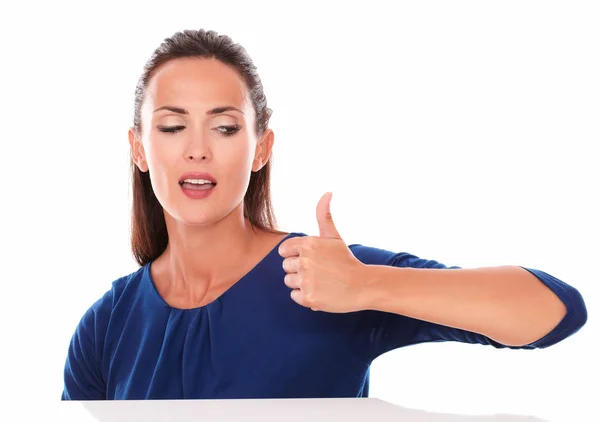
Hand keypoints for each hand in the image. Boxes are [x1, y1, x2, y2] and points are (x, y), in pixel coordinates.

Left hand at [278, 192, 367, 311]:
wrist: (362, 285)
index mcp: (308, 244)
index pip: (283, 250)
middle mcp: (305, 261)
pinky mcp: (308, 297)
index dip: (295, 255)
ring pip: (289, 281)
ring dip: (301, 283)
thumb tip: (328, 192)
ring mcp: (306, 280)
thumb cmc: (346, 260)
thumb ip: (324, 215)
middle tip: (319, 271)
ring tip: (320, 282)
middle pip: (286, 266)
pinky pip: (295, 296)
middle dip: (299, 269)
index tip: (310, 259)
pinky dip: (305, 297)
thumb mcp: (334, 236)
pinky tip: (320, 292)